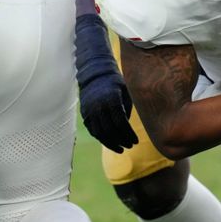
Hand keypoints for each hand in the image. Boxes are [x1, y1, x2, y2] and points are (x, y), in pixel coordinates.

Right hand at [75, 14, 138, 152]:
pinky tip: (110, 142)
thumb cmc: (117, 82)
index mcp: (111, 99)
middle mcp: (99, 106)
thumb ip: (128, 108)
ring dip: (111, 143)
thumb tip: (133, 126)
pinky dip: (101, 138)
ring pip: (100, 133)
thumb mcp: (126, 91)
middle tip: (129, 146)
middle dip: (121, 141)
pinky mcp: (84, 113)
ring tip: (121, 148)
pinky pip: (93, 130)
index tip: (135, 142)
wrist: (96, 73)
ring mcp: (89, 110)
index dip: (128, 135)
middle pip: (110, 130)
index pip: (121, 123)